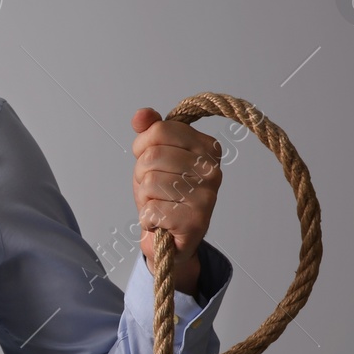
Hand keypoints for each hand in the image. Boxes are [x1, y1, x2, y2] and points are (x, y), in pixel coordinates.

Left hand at [130, 107, 221, 293]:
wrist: (171, 238)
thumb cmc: (164, 194)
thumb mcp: (154, 157)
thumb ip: (150, 131)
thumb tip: (141, 115)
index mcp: (207, 147)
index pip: (159, 130)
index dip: (143, 146)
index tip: (150, 160)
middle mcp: (212, 169)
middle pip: (152, 156)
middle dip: (142, 174)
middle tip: (155, 188)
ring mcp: (207, 195)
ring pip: (149, 182)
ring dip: (144, 197)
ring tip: (159, 204)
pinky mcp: (196, 221)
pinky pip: (152, 209)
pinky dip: (148, 217)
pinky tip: (162, 221)